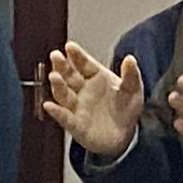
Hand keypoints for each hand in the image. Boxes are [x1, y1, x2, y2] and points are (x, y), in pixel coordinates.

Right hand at [41, 42, 147, 160]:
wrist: (125, 135)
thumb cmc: (126, 110)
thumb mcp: (133, 90)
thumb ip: (131, 75)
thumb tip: (130, 59)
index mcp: (95, 77)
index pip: (83, 63)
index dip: (77, 55)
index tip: (70, 46)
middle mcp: (82, 89)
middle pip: (68, 75)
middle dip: (61, 65)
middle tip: (56, 56)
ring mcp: (77, 106)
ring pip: (63, 94)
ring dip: (58, 85)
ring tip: (54, 76)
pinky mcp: (75, 124)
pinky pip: (64, 117)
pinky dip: (57, 112)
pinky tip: (50, 106)